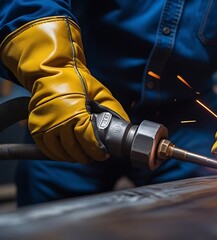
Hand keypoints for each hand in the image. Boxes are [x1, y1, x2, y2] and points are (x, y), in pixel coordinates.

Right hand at [0, 17, 128, 162]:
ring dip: (73, 157)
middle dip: (87, 156)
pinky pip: (46, 148)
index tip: (103, 154)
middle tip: (95, 157)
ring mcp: (44, 124)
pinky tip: (67, 155)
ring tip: (83, 156)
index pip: (87, 139)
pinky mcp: (35, 127)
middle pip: (74, 148)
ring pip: (60, 151)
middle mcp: (58, 119)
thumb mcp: (100, 92)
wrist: (51, 72)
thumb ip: (113, 109)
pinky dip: (57, 155)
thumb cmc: (77, 81)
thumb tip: (125, 125)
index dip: (96, 150)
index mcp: (75, 111)